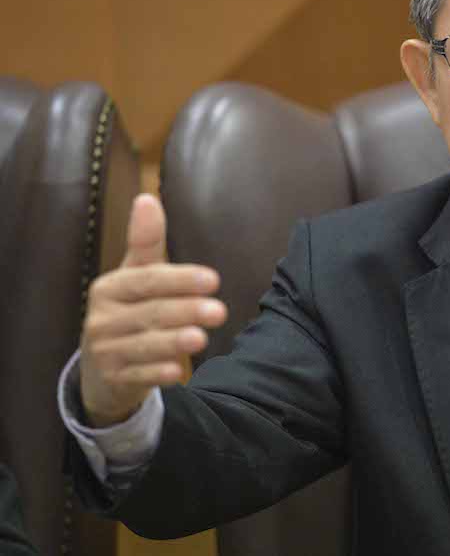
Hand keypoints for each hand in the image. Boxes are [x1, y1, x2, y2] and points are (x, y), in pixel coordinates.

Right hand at [79, 194, 227, 426]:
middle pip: (150, 312)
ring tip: (201, 338)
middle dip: (185, 311)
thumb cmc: (128, 311)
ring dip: (173, 342)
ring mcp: (105, 351)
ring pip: (144, 345)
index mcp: (109, 288)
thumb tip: (147, 198)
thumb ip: (146, 242)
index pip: (148, 280)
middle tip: (219, 312)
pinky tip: (177, 371)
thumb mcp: (136, 276)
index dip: (180, 280)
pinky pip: (137, 376)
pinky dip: (156, 373)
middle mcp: (102, 318)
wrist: (101, 368)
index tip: (214, 280)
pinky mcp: (113, 379)